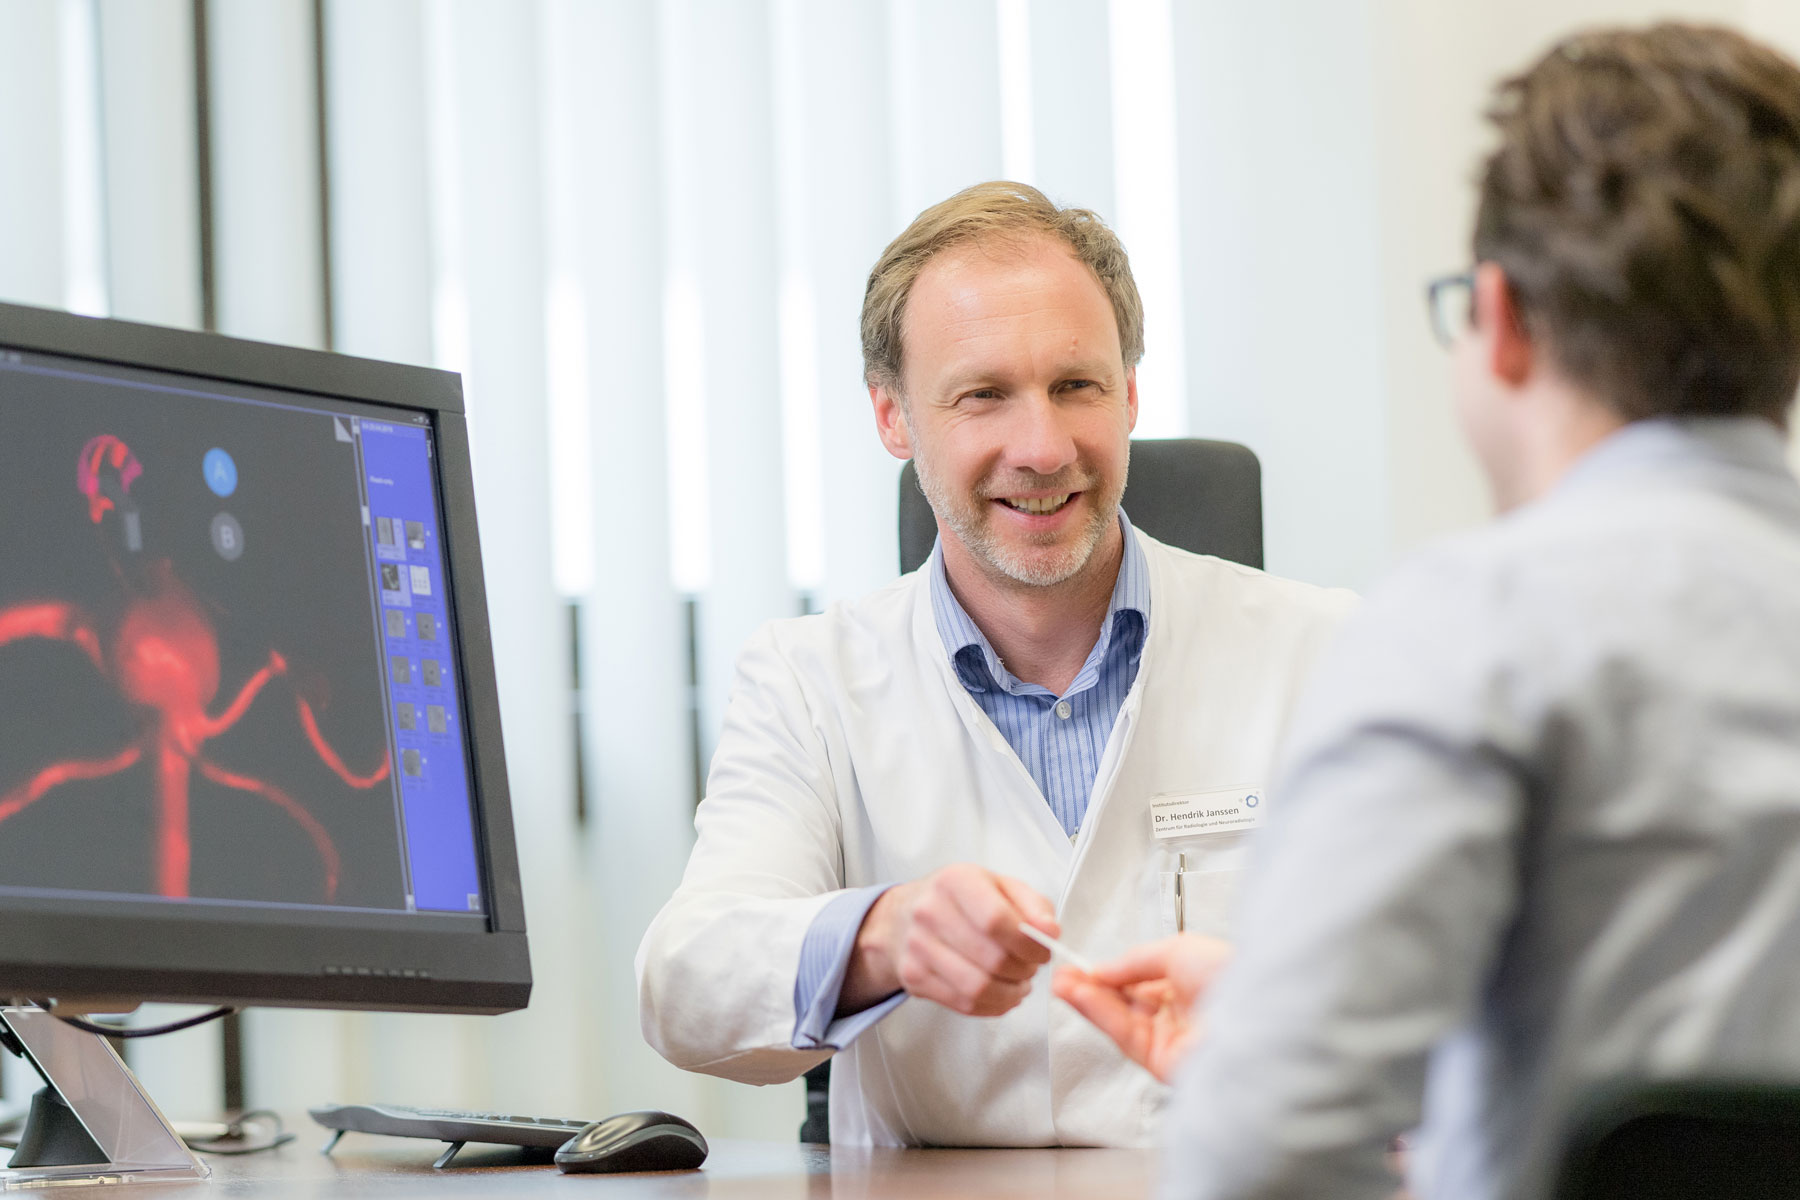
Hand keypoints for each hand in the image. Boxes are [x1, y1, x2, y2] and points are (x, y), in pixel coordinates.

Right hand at [840, 863, 1057, 1017]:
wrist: (903, 917)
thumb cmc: (959, 900)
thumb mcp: (999, 886)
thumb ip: (1033, 905)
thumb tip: (1050, 932)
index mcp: (955, 881)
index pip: (996, 919)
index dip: (1028, 943)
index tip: (1043, 951)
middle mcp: (930, 911)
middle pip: (991, 958)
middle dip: (1023, 970)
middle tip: (1031, 968)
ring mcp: (917, 947)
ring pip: (978, 987)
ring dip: (1010, 993)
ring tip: (1019, 984)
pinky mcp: (914, 977)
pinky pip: (963, 1004)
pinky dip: (993, 1005)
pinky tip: (1001, 994)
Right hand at [1051, 934, 1232, 1083]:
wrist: (1255, 1013)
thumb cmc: (1231, 975)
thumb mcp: (1176, 949)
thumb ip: (1133, 961)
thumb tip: (1103, 968)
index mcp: (1189, 985)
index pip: (1138, 982)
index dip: (1108, 973)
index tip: (1080, 965)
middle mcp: (1180, 1014)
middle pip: (1124, 1002)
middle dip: (1090, 987)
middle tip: (1062, 975)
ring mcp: (1171, 1039)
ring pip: (1119, 1020)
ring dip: (1088, 1001)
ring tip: (1062, 983)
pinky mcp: (1162, 1062)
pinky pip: (1123, 1035)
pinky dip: (1098, 1015)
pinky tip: (1080, 996)